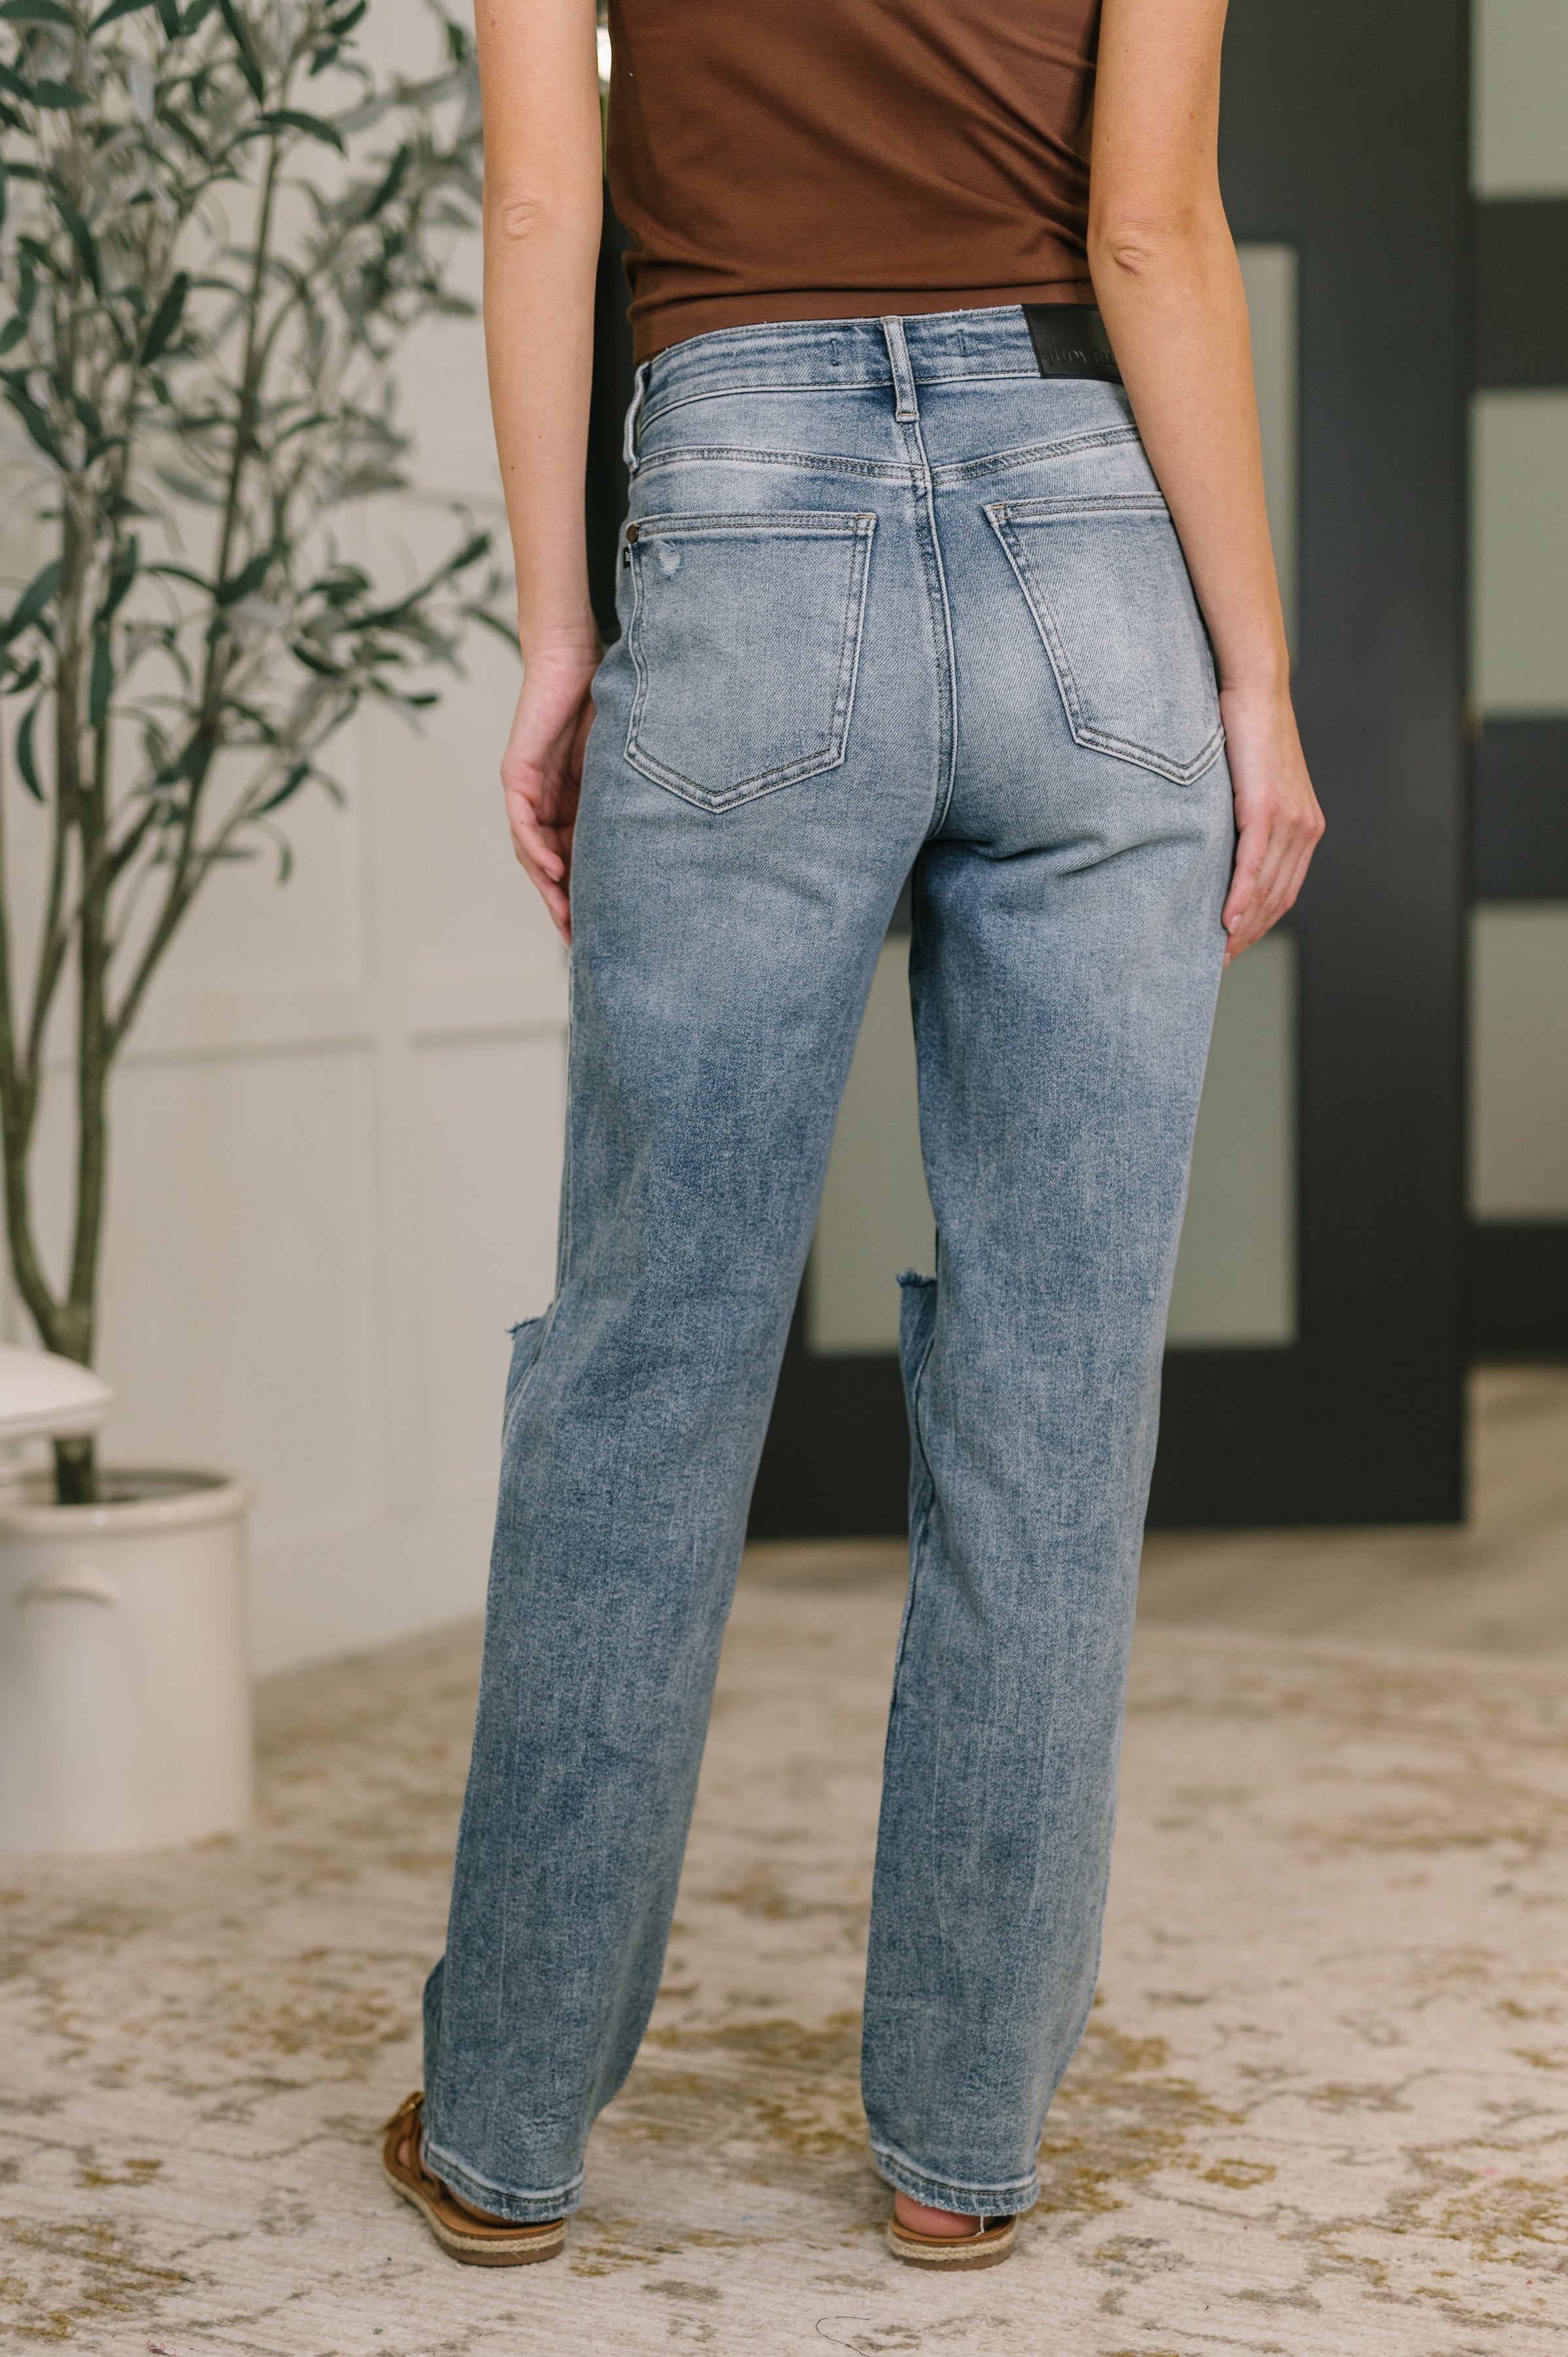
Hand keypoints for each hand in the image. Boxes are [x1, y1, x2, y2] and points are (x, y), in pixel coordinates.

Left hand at [500, 634, 600, 944]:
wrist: (576, 657)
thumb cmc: (608, 702)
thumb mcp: (623, 766)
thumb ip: (628, 799)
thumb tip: (670, 836)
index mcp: (573, 804)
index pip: (575, 859)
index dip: (587, 894)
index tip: (605, 928)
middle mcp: (546, 803)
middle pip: (550, 865)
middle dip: (564, 903)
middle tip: (580, 940)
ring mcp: (529, 789)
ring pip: (532, 852)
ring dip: (548, 886)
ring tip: (566, 916)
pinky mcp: (517, 773)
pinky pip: (523, 822)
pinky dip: (536, 849)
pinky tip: (555, 870)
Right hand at [1218, 683, 1324, 965]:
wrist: (1256, 689)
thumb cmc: (1247, 733)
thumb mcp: (1254, 785)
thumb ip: (1250, 820)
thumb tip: (1223, 848)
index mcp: (1305, 827)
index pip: (1286, 891)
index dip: (1263, 924)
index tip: (1235, 947)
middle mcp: (1304, 828)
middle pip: (1279, 899)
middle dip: (1251, 936)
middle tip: (1220, 962)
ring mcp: (1288, 819)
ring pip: (1267, 889)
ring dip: (1242, 926)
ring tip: (1216, 951)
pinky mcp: (1266, 807)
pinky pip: (1253, 865)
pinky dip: (1240, 898)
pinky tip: (1225, 922)